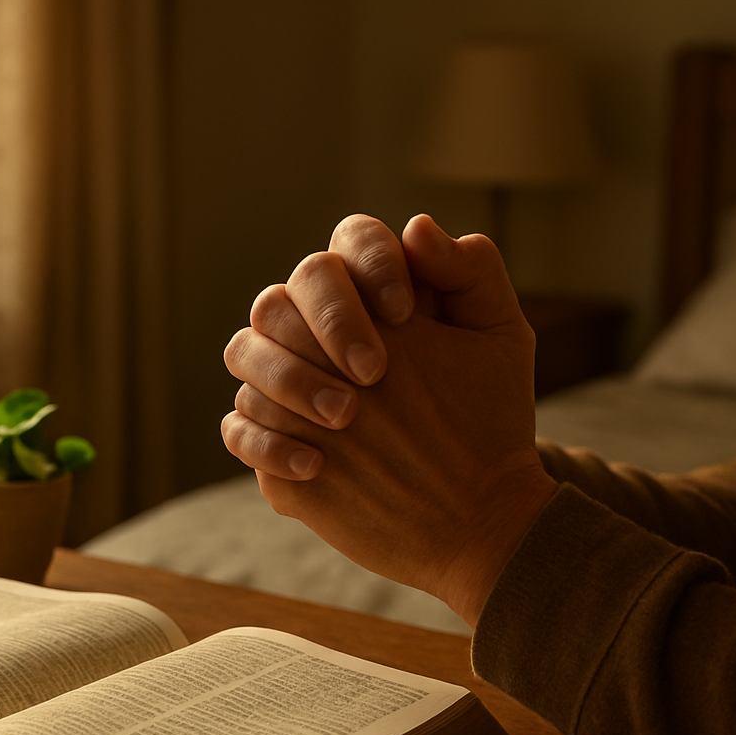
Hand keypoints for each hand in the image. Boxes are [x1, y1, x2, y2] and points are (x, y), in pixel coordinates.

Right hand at [221, 215, 556, 625]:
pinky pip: (236, 426)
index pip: (346, 244)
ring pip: (245, 350)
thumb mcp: (499, 338)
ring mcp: (286, 385)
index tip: (407, 313)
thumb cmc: (488, 413)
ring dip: (289, 378)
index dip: (369, 265)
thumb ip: (471, 274)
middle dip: (327, 325)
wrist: (474, 506)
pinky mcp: (269, 439)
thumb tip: (417, 227)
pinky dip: (265, 441)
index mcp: (369, 292)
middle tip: (375, 375)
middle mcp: (316, 330)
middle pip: (283, 293)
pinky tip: (314, 465)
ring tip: (345, 419)